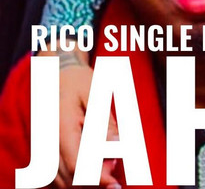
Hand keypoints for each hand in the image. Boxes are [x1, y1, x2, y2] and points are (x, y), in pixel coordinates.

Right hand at [37, 48, 118, 187]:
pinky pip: (56, 174)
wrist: (59, 72)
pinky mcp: (45, 150)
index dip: (97, 178)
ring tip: (108, 167)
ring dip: (83, 181)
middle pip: (68, 177)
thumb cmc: (80, 81)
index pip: (76, 164)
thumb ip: (104, 121)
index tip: (115, 184)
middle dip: (93, 180)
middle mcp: (47, 142)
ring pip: (60, 180)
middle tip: (115, 175)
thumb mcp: (97, 94)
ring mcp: (43, 148)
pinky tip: (92, 167)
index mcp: (60, 127)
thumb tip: (115, 145)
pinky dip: (73, 177)